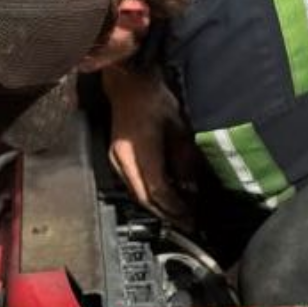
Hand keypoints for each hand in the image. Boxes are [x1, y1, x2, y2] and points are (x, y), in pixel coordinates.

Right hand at [101, 64, 191, 223]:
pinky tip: (162, 195)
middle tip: (185, 222)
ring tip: (177, 212)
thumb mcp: (177, 127)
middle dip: (166, 213)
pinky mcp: (116, 157)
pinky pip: (132, 184)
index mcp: (139, 148)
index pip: (157, 188)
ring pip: (136, 193)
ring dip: (156, 206)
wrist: (128, 84)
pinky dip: (148, 193)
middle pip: (144, 197)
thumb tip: (191, 186)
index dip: (174, 207)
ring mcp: (116, 158)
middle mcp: (123, 157)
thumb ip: (184, 159)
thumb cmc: (152, 97)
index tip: (190, 216)